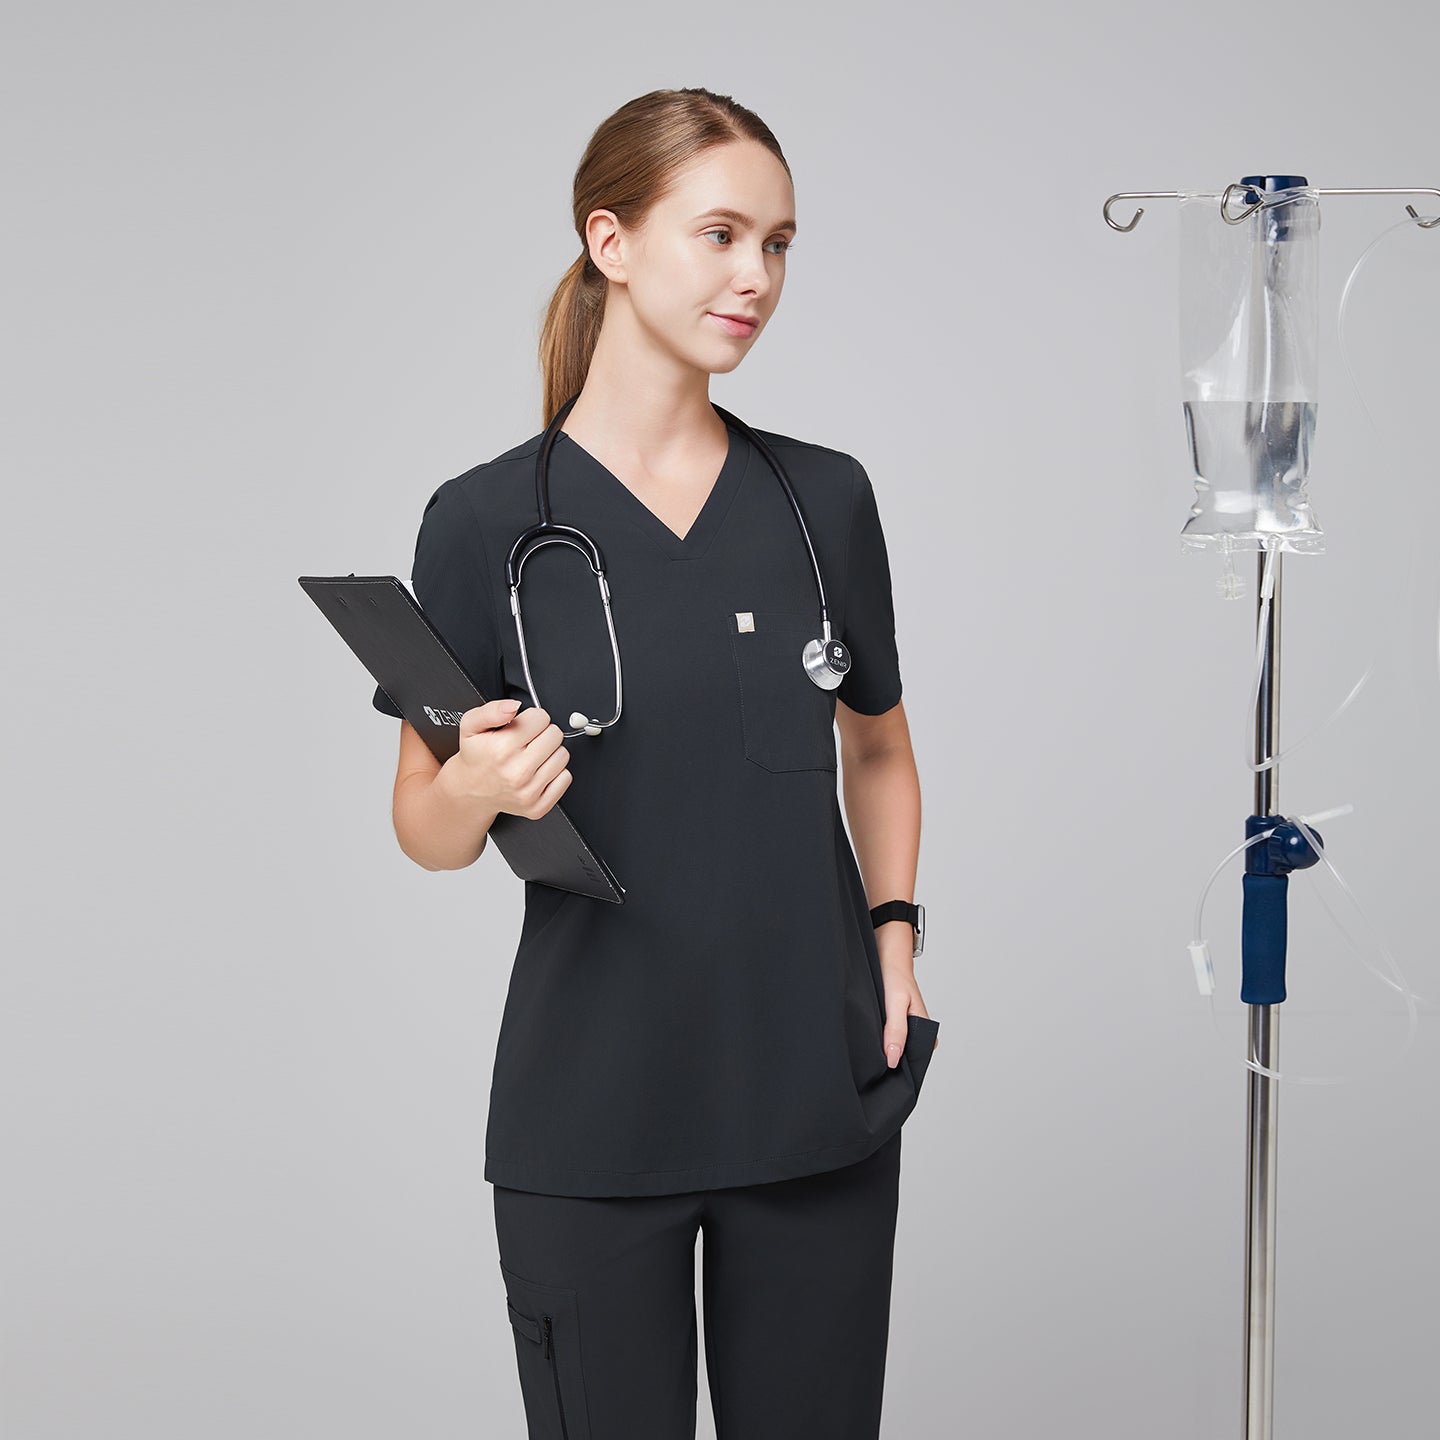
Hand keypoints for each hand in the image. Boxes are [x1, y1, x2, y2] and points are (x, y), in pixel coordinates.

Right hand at [444, 699, 572, 819]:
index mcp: (502, 749)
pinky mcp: (538, 807)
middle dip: (542, 733)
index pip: (541, 718)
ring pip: (563, 756)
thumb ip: (491, 710)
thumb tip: (514, 706)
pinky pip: (565, 778)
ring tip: (531, 756)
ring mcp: (528, 792)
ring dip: (550, 752)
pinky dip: (555, 773)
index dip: (531, 719)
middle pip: (555, 735)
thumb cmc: (476, 755)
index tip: (521, 727)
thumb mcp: (472, 725)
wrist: (471, 789)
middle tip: (526, 742)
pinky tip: (537, 771)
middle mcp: (517, 773)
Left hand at [878, 931, 936, 1069]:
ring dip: (880, 1047)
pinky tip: (868, 1035)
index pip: (914, 1062)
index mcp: (925, 1030)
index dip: (898, 1068)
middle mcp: (916, 1032)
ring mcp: (903, 1028)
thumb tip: (893, 1060)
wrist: (886, 956)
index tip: (881, 1069)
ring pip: (891, 1048)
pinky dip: (875, 1039)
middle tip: (872, 1055)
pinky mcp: (891, 1024)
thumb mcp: (896, 1004)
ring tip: (869, 1042)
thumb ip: (896, 1031)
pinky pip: (883, 1038)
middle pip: (901, 1055)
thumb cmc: (895, 978)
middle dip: (887, 1057)